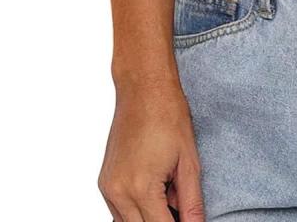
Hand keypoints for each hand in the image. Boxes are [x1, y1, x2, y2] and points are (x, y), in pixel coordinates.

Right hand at [98, 78, 204, 221]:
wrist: (144, 89)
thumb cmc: (169, 116)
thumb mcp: (189, 162)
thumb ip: (191, 203)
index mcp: (141, 188)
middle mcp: (118, 192)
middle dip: (163, 221)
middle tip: (180, 207)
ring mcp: (108, 188)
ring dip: (149, 218)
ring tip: (169, 194)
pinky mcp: (104, 182)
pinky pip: (119, 212)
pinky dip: (137, 210)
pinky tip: (156, 191)